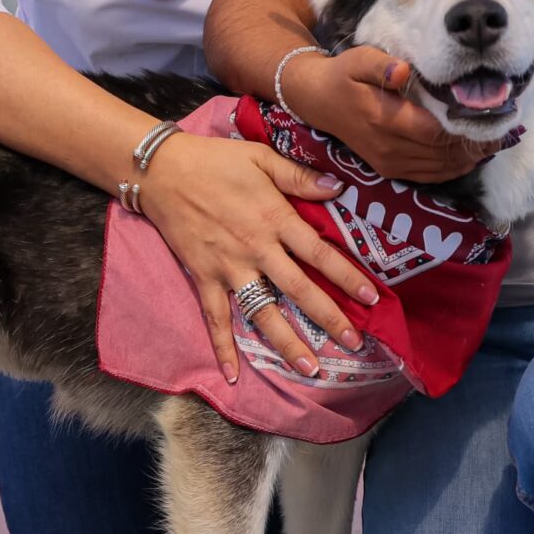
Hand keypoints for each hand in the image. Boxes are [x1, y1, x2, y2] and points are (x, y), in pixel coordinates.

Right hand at [140, 132, 379, 384]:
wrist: (162, 171)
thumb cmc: (215, 161)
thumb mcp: (261, 157)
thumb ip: (299, 175)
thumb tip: (338, 187)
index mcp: (274, 218)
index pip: (319, 253)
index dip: (346, 276)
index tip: (371, 298)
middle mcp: (256, 249)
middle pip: (299, 290)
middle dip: (329, 318)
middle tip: (355, 343)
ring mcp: (229, 268)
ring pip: (263, 312)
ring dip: (287, 342)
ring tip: (310, 368)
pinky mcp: (204, 278)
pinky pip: (215, 318)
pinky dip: (223, 348)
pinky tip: (234, 375)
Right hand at [293, 47, 500, 182]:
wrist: (317, 102)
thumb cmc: (343, 76)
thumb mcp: (358, 61)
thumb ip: (381, 66)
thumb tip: (405, 72)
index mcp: (385, 120)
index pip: (436, 132)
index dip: (468, 129)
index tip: (495, 119)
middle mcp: (389, 148)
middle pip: (443, 154)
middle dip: (476, 145)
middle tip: (506, 131)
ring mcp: (389, 163)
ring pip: (440, 169)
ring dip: (469, 159)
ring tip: (495, 143)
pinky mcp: (389, 169)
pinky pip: (429, 176)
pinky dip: (453, 169)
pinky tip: (471, 156)